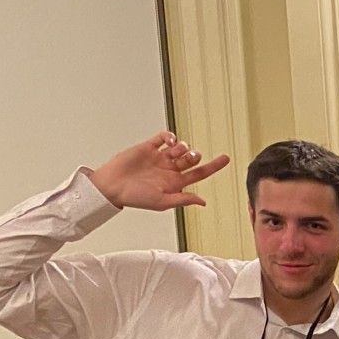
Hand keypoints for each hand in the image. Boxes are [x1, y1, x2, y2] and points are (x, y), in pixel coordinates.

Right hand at [87, 132, 229, 211]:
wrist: (112, 186)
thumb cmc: (135, 197)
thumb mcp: (162, 202)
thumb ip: (183, 199)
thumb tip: (203, 202)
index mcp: (175, 183)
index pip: (199, 173)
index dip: (214, 166)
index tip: (226, 158)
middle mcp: (169, 170)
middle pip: (191, 159)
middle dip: (195, 156)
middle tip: (192, 156)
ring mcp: (159, 158)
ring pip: (180, 147)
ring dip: (183, 147)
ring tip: (176, 149)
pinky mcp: (148, 147)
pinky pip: (163, 138)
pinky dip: (170, 136)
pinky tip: (170, 140)